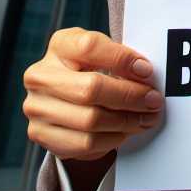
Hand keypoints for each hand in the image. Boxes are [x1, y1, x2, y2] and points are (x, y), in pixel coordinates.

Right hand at [23, 26, 163, 164]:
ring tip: (145, 118)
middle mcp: (40, 75)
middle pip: (91, 88)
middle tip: (153, 101)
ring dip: (125, 122)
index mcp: (59, 46)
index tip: (146, 70)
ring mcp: (37, 106)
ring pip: (90, 121)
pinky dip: (111, 139)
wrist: (62, 99)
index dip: (122, 59)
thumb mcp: (102, 54)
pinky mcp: (40, 133)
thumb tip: (144, 74)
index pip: (90, 47)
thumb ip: (120, 59)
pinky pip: (84, 143)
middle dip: (129, 96)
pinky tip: (125, 131)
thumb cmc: (89, 71)